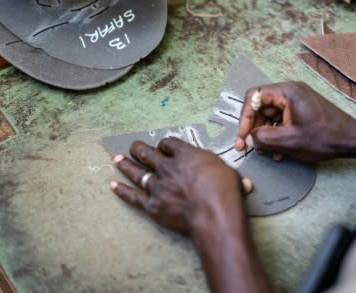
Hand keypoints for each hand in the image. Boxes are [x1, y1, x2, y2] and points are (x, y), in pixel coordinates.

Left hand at [110, 137, 270, 292]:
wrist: (213, 212)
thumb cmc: (226, 191)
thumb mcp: (231, 174)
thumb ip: (228, 177)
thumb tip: (243, 185)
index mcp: (187, 155)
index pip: (169, 144)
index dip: (165, 144)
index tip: (163, 146)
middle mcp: (169, 167)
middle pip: (148, 154)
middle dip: (139, 149)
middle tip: (134, 146)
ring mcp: (158, 186)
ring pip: (138, 172)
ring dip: (126, 165)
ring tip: (117, 159)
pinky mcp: (153, 205)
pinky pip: (133, 196)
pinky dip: (122, 191)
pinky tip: (113, 185)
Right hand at [235, 81, 355, 162]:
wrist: (352, 141)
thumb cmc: (324, 137)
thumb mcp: (288, 141)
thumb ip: (263, 138)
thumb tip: (251, 138)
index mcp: (287, 91)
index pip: (254, 97)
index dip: (244, 118)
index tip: (243, 136)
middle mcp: (291, 91)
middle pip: (260, 107)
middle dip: (254, 128)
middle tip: (248, 146)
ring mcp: (297, 100)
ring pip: (270, 115)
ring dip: (265, 134)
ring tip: (266, 152)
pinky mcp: (302, 110)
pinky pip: (281, 120)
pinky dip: (277, 134)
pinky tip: (279, 151)